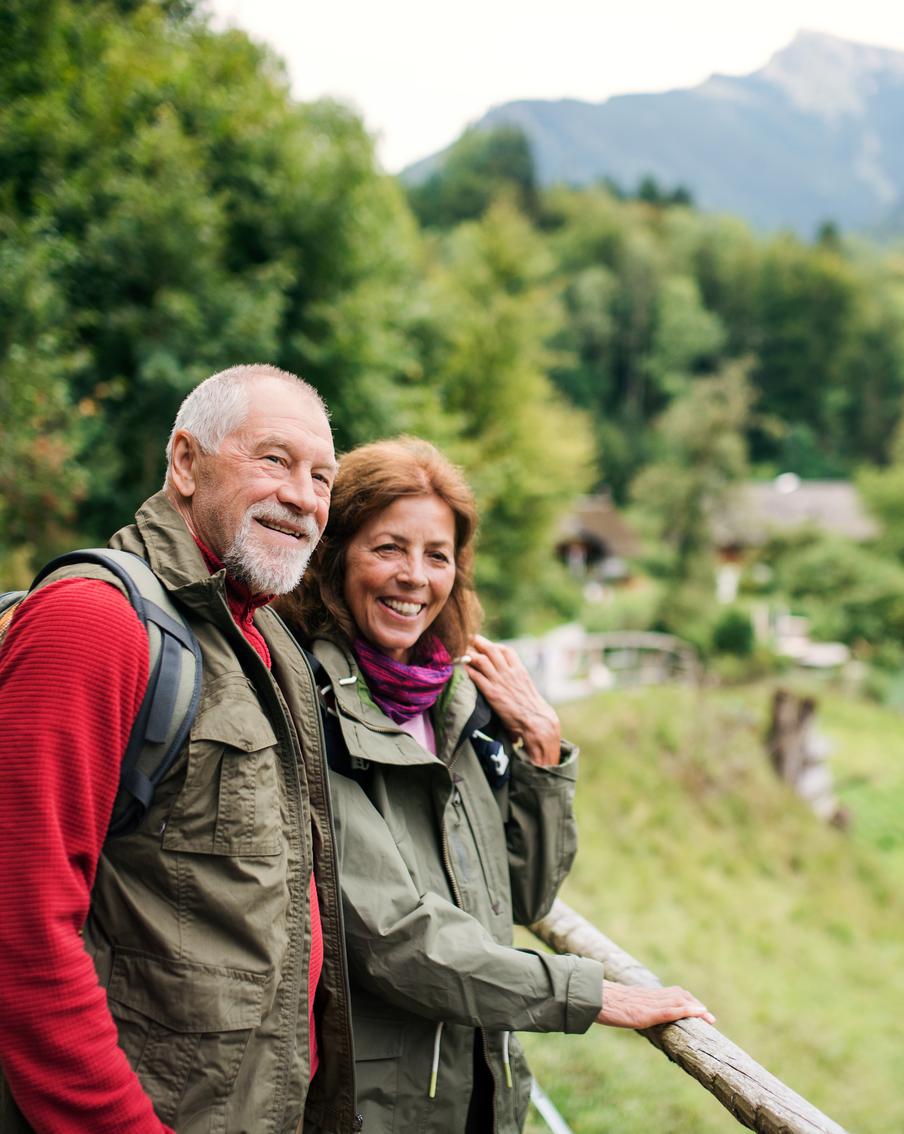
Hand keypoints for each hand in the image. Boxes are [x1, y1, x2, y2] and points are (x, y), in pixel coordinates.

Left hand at [463, 634, 560, 765]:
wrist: (535, 720)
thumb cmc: (531, 707)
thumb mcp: (526, 687)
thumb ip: (517, 678)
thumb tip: (509, 677)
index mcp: (519, 670)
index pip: (506, 650)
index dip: (495, 645)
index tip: (486, 645)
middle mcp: (509, 672)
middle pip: (492, 650)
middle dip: (478, 642)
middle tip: (468, 638)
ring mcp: (500, 682)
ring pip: (482, 660)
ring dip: (470, 654)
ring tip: (460, 651)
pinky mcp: (492, 693)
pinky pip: (477, 677)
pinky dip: (468, 670)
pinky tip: (462, 667)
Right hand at [596, 980, 715, 1028]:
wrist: (590, 997)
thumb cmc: (598, 1001)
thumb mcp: (615, 1004)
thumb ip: (624, 1006)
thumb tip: (623, 1012)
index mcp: (642, 995)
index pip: (669, 993)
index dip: (685, 999)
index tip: (697, 1008)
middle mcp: (648, 996)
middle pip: (678, 996)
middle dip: (694, 1005)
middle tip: (709, 1017)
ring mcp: (648, 1003)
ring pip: (679, 1001)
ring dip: (695, 1009)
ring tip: (708, 1019)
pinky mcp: (646, 1012)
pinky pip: (671, 1010)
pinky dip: (687, 1010)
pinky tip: (698, 1013)